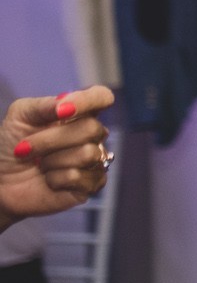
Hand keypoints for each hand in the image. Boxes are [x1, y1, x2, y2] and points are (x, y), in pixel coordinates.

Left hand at [1, 87, 115, 229]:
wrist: (1, 180)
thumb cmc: (12, 144)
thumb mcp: (21, 116)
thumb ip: (44, 105)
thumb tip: (66, 106)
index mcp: (79, 114)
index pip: (101, 97)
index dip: (88, 101)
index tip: (61, 112)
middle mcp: (92, 136)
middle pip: (91, 128)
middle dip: (51, 140)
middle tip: (25, 148)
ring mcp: (95, 160)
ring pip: (87, 154)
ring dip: (52, 161)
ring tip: (40, 165)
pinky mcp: (91, 185)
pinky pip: (79, 176)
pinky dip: (55, 179)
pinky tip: (49, 180)